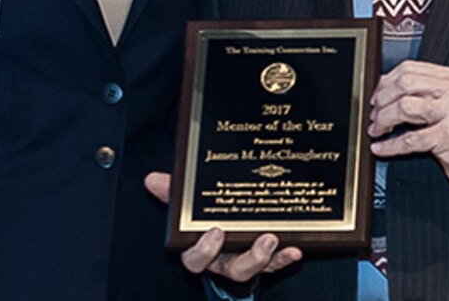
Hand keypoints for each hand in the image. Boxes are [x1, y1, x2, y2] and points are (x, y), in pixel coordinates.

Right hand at [144, 172, 302, 280]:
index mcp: (201, 249)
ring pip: (254, 268)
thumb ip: (172, 193)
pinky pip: (276, 263)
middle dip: (248, 259)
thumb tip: (152, 179)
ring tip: (275, 238)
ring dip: (266, 256)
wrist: (227, 222)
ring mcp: (245, 261)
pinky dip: (285, 257)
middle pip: (233, 269)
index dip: (204, 251)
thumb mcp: (188, 204)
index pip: (195, 259)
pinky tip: (296, 248)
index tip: (216, 232)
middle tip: (261, 240)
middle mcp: (223, 260)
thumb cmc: (203, 217)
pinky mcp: (266, 260)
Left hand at [368, 61, 448, 196]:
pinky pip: (410, 139)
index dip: (385, 83)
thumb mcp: (446, 105)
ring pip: (404, 107)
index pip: (408, 69)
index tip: (376, 97)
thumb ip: (421, 93)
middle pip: (404, 83)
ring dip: (384, 120)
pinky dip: (390, 145)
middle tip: (374, 115)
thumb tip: (383, 89)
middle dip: (382, 100)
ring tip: (377, 130)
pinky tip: (381, 148)